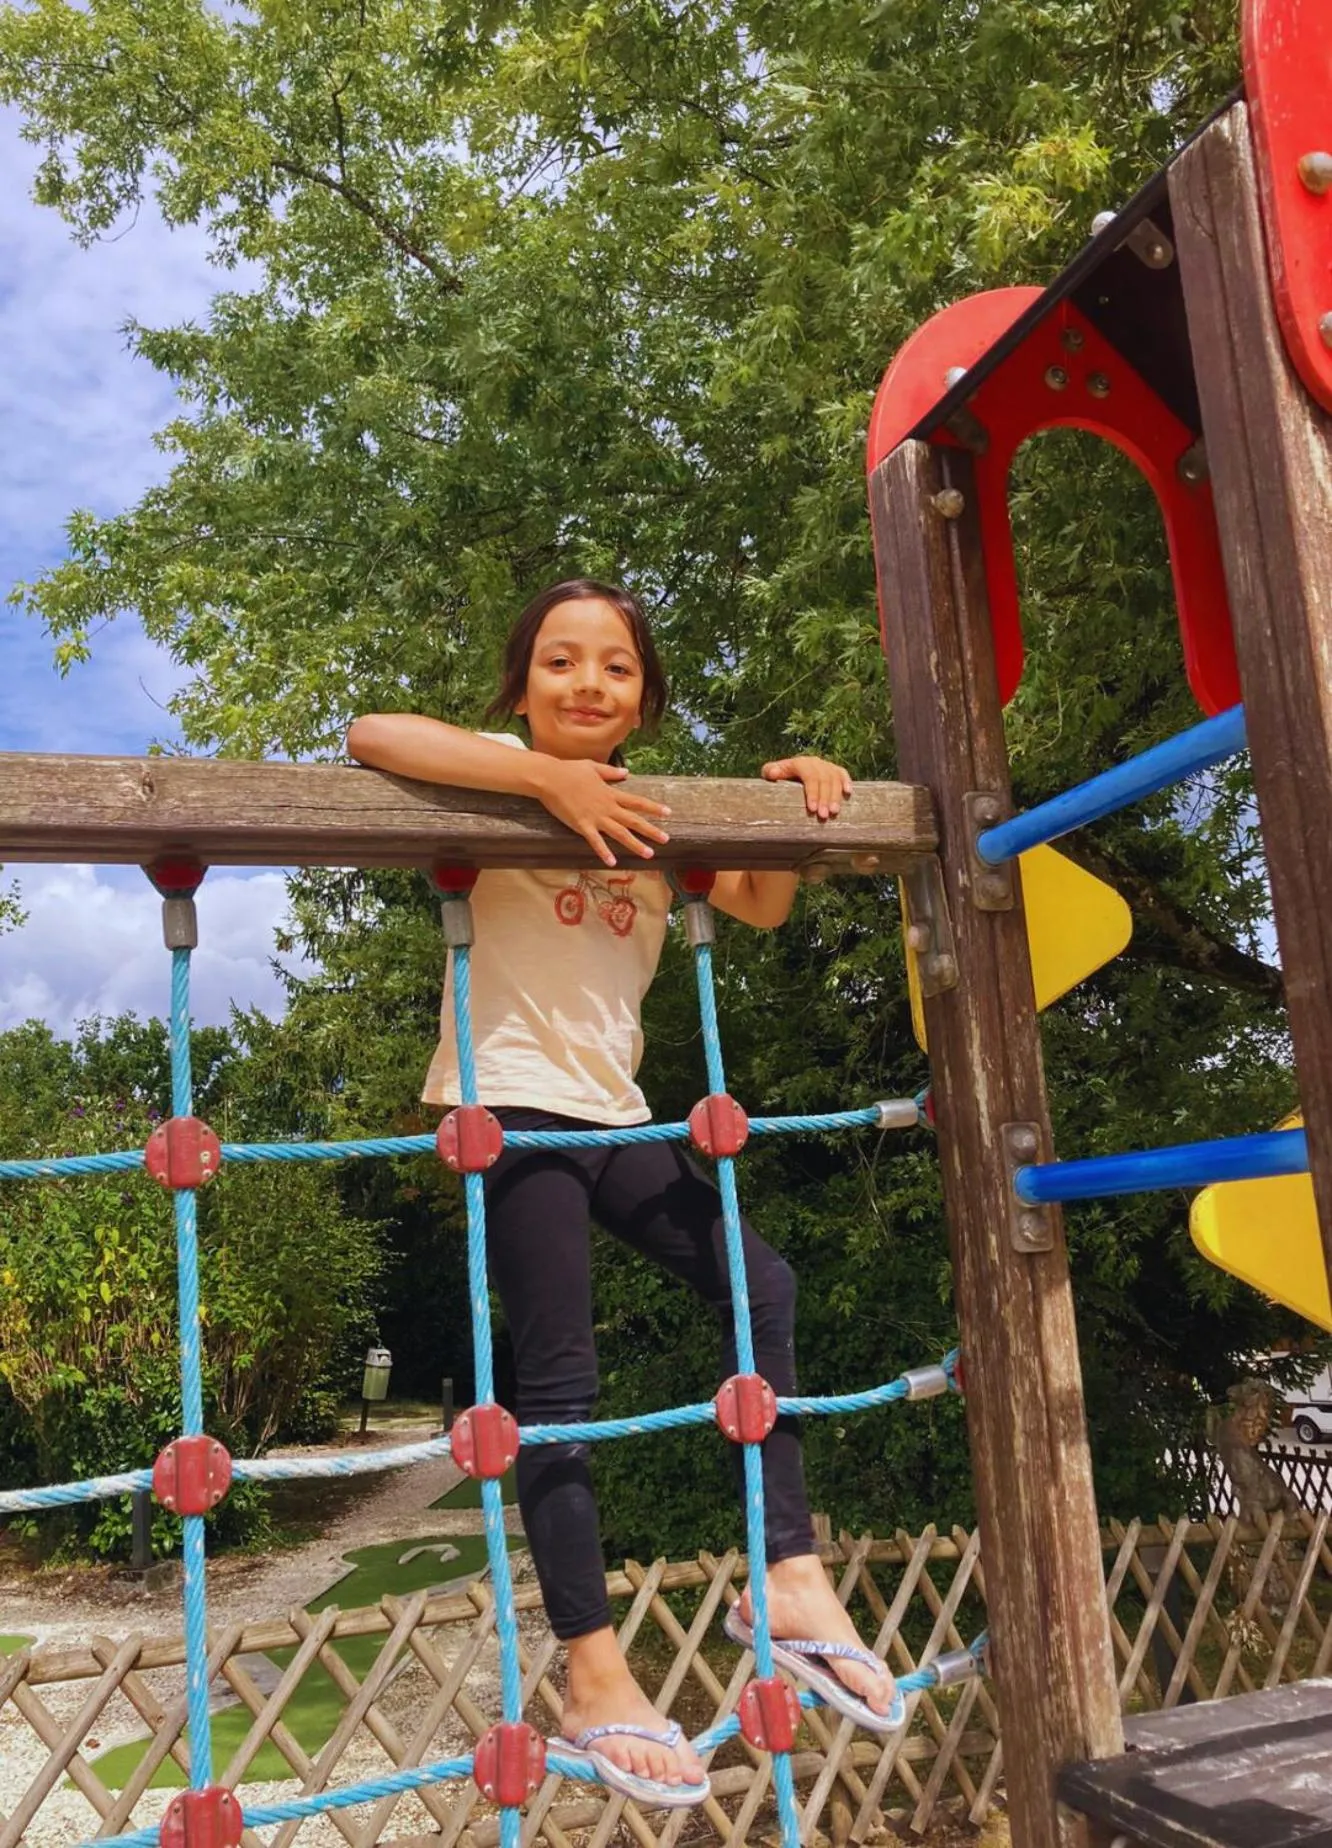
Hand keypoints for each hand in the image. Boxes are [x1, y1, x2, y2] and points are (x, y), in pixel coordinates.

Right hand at [532, 757, 670, 866]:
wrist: (550, 778)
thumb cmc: (569, 770)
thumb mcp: (593, 767)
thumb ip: (611, 772)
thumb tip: (626, 773)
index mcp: (610, 793)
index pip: (637, 802)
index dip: (653, 808)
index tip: (668, 813)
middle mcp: (607, 807)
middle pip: (633, 820)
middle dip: (651, 830)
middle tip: (666, 839)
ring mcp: (595, 817)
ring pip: (620, 833)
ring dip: (635, 844)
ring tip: (649, 853)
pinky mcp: (582, 825)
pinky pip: (595, 841)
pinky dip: (604, 852)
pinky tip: (613, 862)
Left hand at [761, 755, 852, 820]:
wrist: (787, 773)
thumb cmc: (777, 778)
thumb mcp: (770, 774)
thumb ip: (770, 772)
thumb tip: (772, 773)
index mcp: (799, 763)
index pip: (810, 776)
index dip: (813, 792)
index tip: (812, 809)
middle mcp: (814, 762)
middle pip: (824, 779)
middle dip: (824, 798)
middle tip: (823, 816)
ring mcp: (825, 765)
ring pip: (834, 779)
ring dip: (835, 796)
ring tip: (834, 813)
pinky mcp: (834, 770)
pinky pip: (842, 773)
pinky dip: (846, 782)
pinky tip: (848, 793)